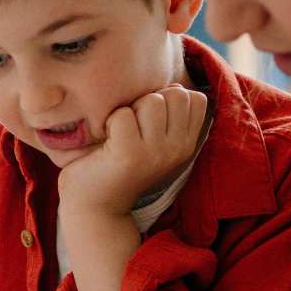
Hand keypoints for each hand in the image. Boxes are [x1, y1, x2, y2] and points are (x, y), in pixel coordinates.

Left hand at [57, 85, 207, 215]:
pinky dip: (110, 121)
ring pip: (153, 101)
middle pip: (176, 95)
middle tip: (133, 125)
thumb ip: (168, 112)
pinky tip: (107, 140)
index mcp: (186, 144)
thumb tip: (174, 86)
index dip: (170, 98)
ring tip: (120, 132)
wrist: (94, 204)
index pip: (196, 99)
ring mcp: (157, 153)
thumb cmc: (119, 163)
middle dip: (151, 100)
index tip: (150, 118)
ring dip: (131, 109)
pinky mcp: (131, 154)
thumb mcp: (153, 137)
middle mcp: (177, 149)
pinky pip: (123, 114)